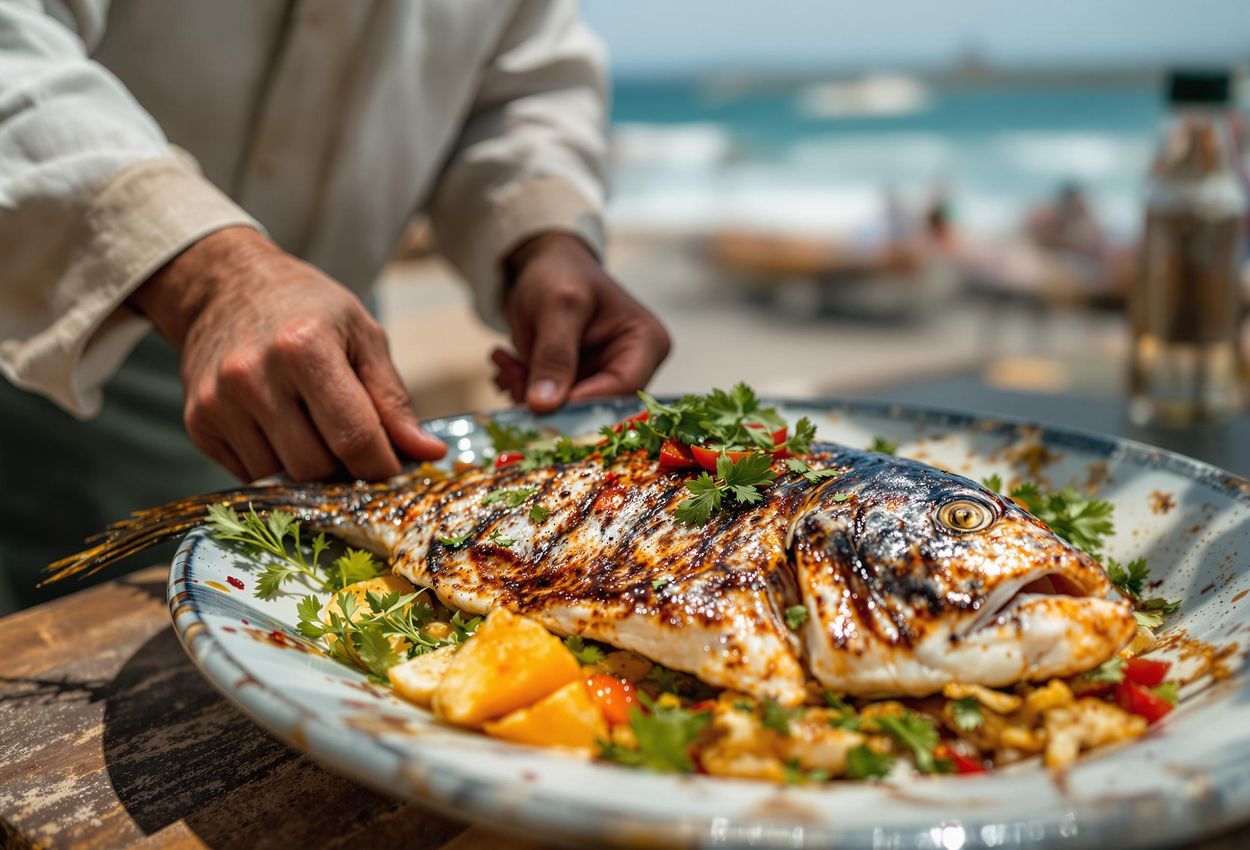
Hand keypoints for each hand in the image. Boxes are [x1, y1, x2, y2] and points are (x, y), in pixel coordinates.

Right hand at [129, 226, 445, 481]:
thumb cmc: (309, 310)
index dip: (383, 466)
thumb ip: (394, 401)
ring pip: (281, 477)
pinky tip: (282, 428)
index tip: (396, 471)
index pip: (354, 437)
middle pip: (316, 466)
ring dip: (309, 469)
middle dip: (345, 469)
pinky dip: (276, 464)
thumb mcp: (363, 337)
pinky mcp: (197, 421)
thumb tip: (430, 456)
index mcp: (304, 347)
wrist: (226, 286)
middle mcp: (253, 376)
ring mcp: (218, 401)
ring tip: (316, 429)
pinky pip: (249, 473)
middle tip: (355, 446)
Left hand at [492, 233, 670, 410]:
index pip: (622, 389)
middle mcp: (633, 367)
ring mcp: (604, 379)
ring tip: (504, 363)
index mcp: (647, 344)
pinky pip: (552, 403)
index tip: (539, 406)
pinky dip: (524, 389)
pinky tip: (507, 364)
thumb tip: (543, 405)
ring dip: (528, 394)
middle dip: (548, 401)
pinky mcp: (579, 385)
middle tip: (509, 379)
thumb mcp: (558, 306)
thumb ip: (554, 354)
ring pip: (567, 409)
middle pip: (595, 406)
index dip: (582, 404)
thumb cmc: (561, 273)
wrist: (544, 264)